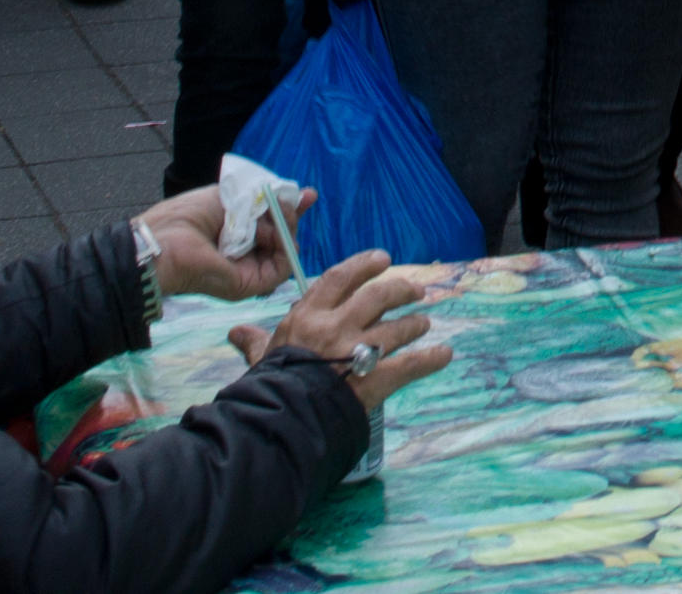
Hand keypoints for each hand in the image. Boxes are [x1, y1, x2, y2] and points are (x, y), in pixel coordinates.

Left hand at [141, 188, 292, 300]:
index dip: (290, 210)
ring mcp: (249, 271)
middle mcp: (245, 255)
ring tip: (274, 215)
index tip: (307, 195)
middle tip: (288, 202)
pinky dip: (286, 246)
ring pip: (286, 250)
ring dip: (287, 228)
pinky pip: (282, 267)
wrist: (166, 241)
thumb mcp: (231, 197)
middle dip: (291, 216)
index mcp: (237, 237)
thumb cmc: (188, 217)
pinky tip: (276, 232)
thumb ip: (264, 197)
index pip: (272, 225)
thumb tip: (299, 194)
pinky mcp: (251, 286)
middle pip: (282, 237)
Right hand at [236, 249, 456, 405]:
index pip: (339, 278)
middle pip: (377, 296)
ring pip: (397, 328)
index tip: (382, 259)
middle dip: (400, 289)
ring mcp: (357, 351)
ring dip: (414, 324)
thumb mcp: (261, 358)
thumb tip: (237, 331)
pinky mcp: (374, 378)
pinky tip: (444, 355)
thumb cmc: (268, 387)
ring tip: (424, 323)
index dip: (363, 265)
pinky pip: (410, 365)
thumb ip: (256, 342)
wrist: (278, 421)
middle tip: (416, 290)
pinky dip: (431, 359)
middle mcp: (336, 326)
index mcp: (308, 317)